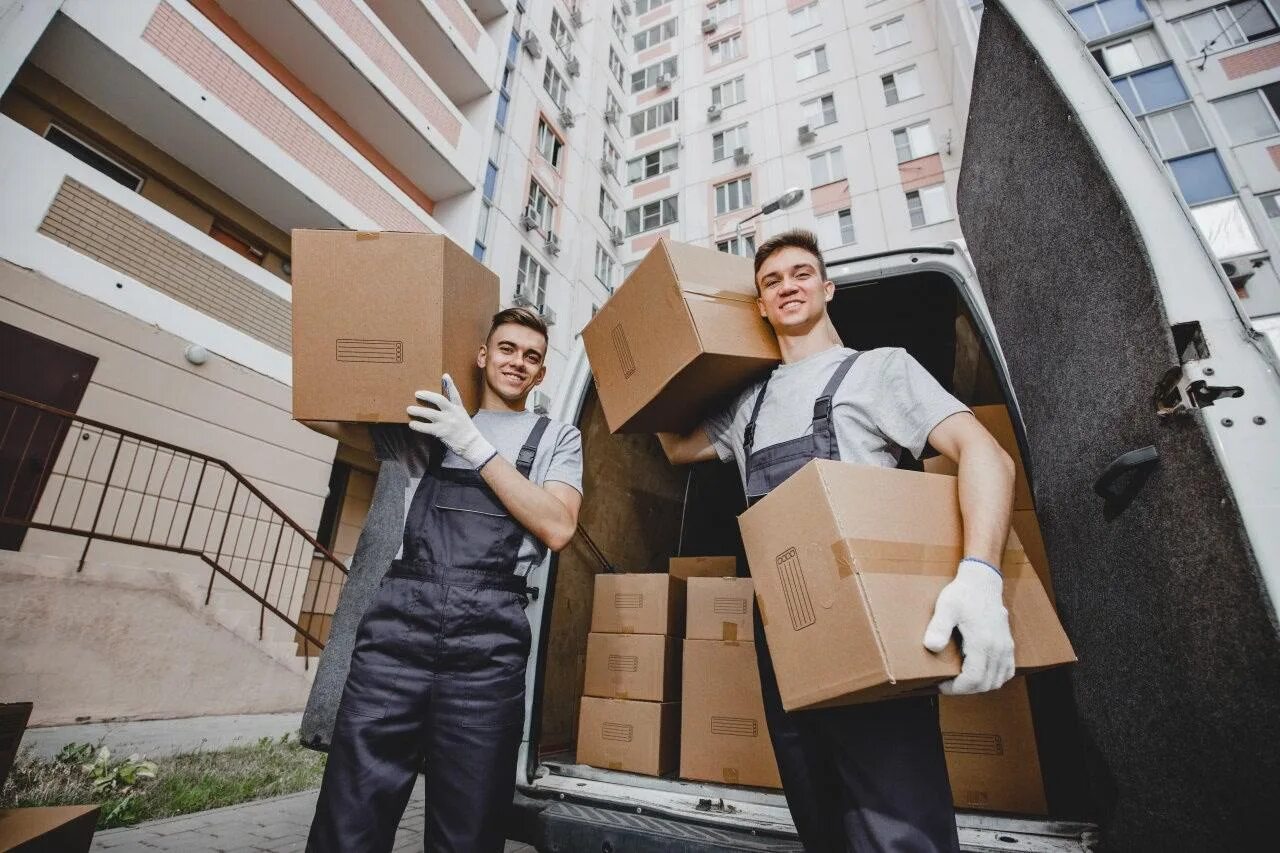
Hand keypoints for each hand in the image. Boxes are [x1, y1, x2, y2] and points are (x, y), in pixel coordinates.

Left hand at [406, 374, 495, 468]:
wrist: (472, 444)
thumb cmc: (466, 431)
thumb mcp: (462, 417)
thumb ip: (453, 410)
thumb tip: (440, 406)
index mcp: (459, 408)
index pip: (454, 394)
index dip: (450, 384)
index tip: (445, 376)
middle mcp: (453, 413)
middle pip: (439, 400)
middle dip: (427, 395)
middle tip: (417, 393)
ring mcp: (447, 422)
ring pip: (430, 413)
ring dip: (418, 411)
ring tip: (409, 409)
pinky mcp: (442, 432)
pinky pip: (427, 428)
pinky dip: (418, 426)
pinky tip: (412, 424)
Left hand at [923, 559, 1014, 694]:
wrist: (982, 582)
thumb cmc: (963, 594)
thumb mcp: (946, 607)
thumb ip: (939, 627)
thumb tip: (931, 647)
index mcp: (982, 642)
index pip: (974, 679)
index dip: (956, 688)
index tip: (941, 685)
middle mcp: (998, 648)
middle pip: (985, 684)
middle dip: (965, 689)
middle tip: (947, 684)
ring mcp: (1006, 647)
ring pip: (997, 681)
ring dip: (979, 686)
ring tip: (960, 681)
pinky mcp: (1008, 645)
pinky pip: (1007, 671)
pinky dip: (994, 678)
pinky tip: (980, 674)